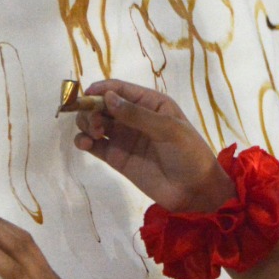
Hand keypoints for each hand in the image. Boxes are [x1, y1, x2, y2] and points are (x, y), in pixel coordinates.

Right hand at [75, 80, 234, 212]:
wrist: (194, 190)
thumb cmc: (189, 154)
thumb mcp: (169, 130)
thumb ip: (138, 115)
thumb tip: (108, 97)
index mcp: (151, 103)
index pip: (120, 89)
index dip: (101, 89)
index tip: (86, 96)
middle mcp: (134, 117)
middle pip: (102, 104)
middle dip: (91, 108)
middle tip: (95, 122)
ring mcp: (123, 137)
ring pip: (94, 122)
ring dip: (86, 122)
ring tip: (94, 133)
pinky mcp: (115, 157)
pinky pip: (93, 144)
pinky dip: (83, 140)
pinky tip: (85, 143)